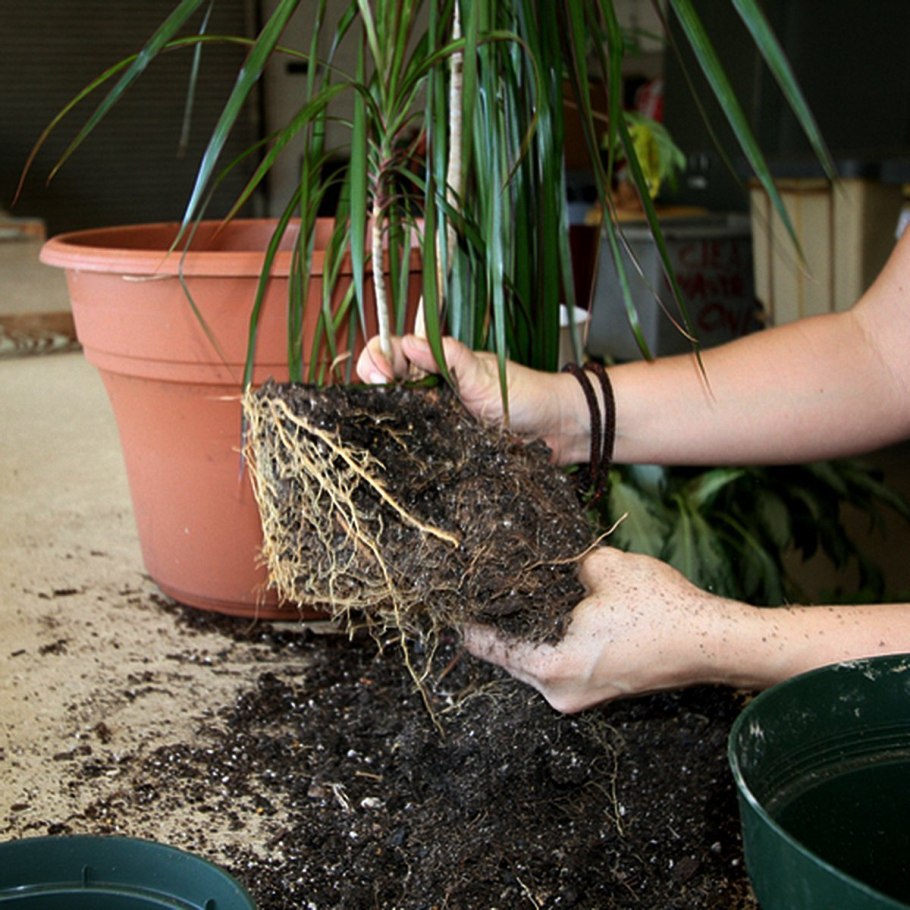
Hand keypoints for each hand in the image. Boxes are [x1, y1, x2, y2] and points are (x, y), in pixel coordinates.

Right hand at [356, 334, 593, 463]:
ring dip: (386, 419)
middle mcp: (432, 391)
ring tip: (385, 421)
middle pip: (387, 385)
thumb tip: (410, 342)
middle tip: (380, 393)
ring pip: (396, 418)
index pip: (394, 353)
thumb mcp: (484, 373)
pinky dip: (404, 448)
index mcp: (438, 364)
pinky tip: (399, 448)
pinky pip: (416, 448)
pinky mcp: (443, 450)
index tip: (379, 373)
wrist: (556, 431)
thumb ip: (448, 357)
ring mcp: (435, 421)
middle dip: (374, 387)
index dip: (378, 358)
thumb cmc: (526, 395)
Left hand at [462, 547, 742, 711]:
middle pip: (509, 656)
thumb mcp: (604, 568)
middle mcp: (558, 692)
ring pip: (533, 661)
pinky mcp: (597, 691)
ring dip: (526, 631)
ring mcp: (579, 698)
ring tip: (512, 595)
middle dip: (498, 621)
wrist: (712, 642)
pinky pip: (558, 664)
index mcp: (551, 666)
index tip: (451, 598)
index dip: (470, 617)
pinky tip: (550, 612)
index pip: (490, 644)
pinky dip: (550, 640)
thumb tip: (549, 560)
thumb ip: (565, 565)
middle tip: (481, 588)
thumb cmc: (660, 608)